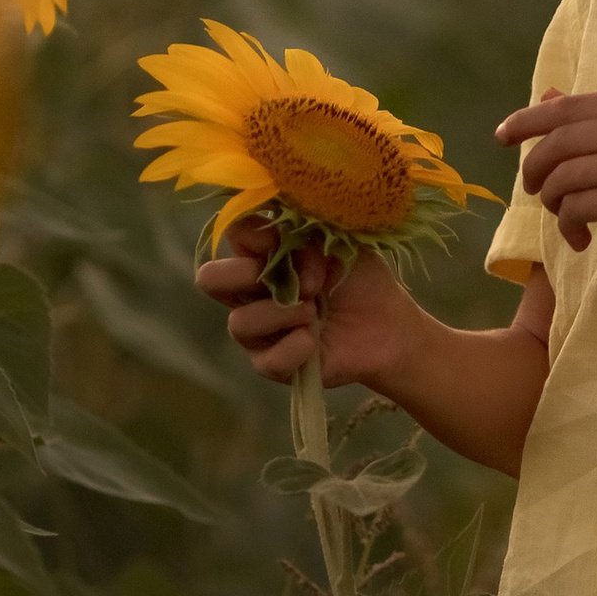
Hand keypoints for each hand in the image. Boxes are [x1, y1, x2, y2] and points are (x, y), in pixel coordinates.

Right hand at [196, 217, 425, 391]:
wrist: (387, 324)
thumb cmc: (359, 279)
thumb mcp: (336, 242)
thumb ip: (302, 231)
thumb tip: (270, 237)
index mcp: (262, 256)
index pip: (235, 235)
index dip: (260, 238)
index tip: (303, 246)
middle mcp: (251, 292)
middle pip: (209, 279)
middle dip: (241, 275)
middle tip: (285, 281)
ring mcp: (259, 330)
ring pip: (239, 324)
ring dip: (283, 314)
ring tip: (316, 313)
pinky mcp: (273, 364)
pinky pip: (265, 361)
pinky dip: (295, 348)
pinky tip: (315, 340)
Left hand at [495, 89, 596, 266]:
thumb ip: (593, 120)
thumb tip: (546, 95)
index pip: (566, 107)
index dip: (527, 120)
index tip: (501, 136)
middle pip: (557, 141)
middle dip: (534, 167)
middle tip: (533, 191)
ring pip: (561, 176)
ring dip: (552, 202)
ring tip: (565, 219)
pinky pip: (574, 208)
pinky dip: (568, 227)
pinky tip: (580, 241)